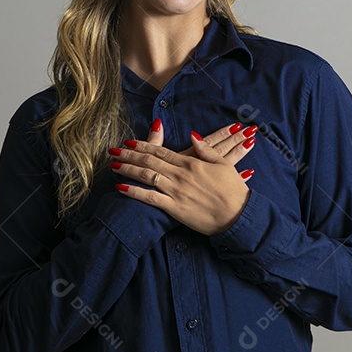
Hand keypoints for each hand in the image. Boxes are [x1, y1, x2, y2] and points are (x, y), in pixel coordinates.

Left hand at [109, 120, 258, 235]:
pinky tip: (121, 187)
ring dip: (128, 169)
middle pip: (149, 160)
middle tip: (113, 150)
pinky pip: (149, 198)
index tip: (129, 141)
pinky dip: (134, 192)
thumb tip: (193, 135)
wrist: (238, 216)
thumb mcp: (223, 164)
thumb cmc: (234, 190)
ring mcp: (176, 191)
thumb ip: (206, 149)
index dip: (144, 145)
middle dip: (129, 154)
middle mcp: (180, 175)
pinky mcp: (175, 208)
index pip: (162, 151)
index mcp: (192, 163)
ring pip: (146, 176)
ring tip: (113, 164)